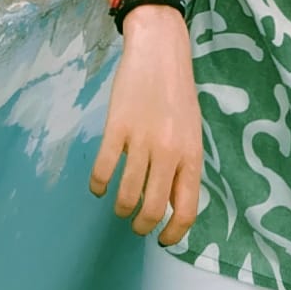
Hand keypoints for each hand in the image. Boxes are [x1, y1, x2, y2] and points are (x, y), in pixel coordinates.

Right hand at [89, 5, 201, 243]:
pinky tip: (99, 185)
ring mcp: (142, 140)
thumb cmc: (177, 91)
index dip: (173, 233)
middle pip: (152, 209)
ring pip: (126, 195)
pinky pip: (103, 170)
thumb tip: (172, 204)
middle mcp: (169, 151)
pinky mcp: (116, 128)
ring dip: (120, 207)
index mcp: (192, 153)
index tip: (162, 239)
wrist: (160, 49)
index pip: (186, 209)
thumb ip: (184, 165)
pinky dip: (98, 185)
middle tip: (135, 224)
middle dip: (141, 225)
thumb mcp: (191, 130)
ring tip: (118, 204)